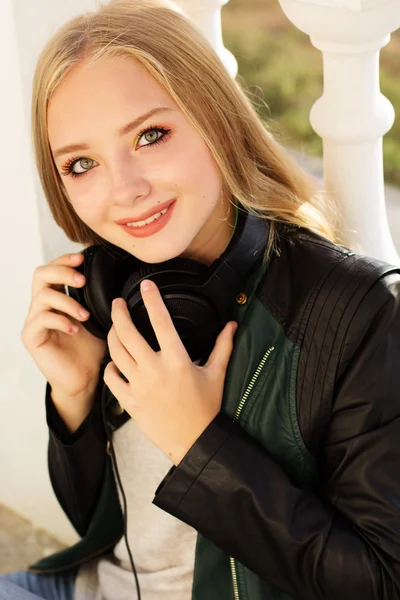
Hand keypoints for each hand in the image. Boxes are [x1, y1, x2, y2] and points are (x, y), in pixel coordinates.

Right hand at [21, 252, 105, 399]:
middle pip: (41, 274)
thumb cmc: (92, 349)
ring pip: (43, 296)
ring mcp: (34, 321)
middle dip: (63, 272)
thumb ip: (101, 298)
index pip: (53, 268)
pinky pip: (41, 320)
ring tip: (85, 315)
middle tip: (82, 281)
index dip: (65, 260)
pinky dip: (60, 321)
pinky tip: (75, 329)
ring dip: (67, 301)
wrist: (86, 378)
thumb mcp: (101, 317)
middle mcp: (42, 306)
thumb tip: (117, 278)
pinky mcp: (32, 337)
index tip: (82, 258)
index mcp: (57, 297)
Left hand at [104, 279, 237, 464]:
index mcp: (177, 361)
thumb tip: (233, 324)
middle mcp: (155, 371)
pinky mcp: (130, 402)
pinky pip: (111, 378)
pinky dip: (111, 367)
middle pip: (128, 334)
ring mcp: (139, 386)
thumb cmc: (207, 408)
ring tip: (115, 328)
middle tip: (118, 303)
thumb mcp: (217, 374)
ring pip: (116, 353)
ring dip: (112, 336)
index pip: (161, 322)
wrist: (195, 442)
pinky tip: (115, 362)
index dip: (152, 300)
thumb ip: (223, 346)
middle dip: (119, 313)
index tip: (146, 286)